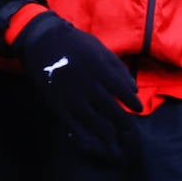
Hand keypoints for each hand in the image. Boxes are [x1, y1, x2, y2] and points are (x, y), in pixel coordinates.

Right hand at [16, 12, 140, 154]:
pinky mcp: (59, 105)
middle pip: (112, 110)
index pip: (122, 91)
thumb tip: (133, 89)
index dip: (133, 103)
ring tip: (114, 138)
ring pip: (96, 122)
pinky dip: (86, 135)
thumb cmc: (75, 43)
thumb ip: (118, 67)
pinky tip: (93, 138)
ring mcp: (73, 97)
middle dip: (124, 122)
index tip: (138, 109)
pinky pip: (75, 126)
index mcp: (100, 69)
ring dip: (108, 133)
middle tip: (129, 129)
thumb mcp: (99, 48)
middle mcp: (88, 85)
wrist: (43, 42)